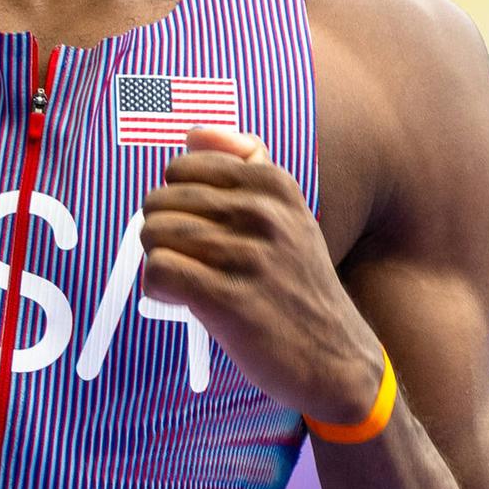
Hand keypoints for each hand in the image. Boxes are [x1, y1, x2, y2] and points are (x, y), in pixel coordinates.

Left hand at [144, 128, 384, 425]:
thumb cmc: (297, 282)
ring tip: (185, 281)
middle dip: (162, 232)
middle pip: (159, 201)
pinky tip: (179, 300)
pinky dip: (157, 288)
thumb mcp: (288, 213)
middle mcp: (262, 212)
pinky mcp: (229, 300)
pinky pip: (158, 271)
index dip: (176, 202)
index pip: (180, 168)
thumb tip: (194, 130)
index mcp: (273, 184)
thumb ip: (247, 165)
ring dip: (158, 260)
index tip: (197, 231)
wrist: (334, 357)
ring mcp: (247, 255)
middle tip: (188, 261)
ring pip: (153, 234)